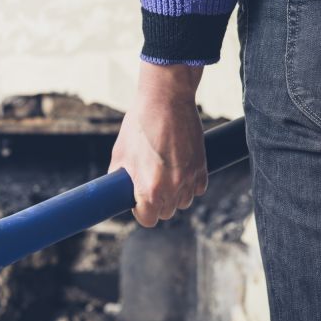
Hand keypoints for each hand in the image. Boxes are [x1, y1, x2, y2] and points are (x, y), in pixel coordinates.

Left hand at [108, 61, 207, 226]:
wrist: (166, 100)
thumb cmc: (139, 125)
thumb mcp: (120, 154)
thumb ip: (119, 179)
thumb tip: (118, 192)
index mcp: (149, 189)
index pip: (148, 220)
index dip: (141, 212)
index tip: (138, 202)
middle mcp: (172, 188)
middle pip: (166, 212)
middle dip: (157, 203)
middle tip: (149, 185)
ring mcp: (189, 178)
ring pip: (183, 203)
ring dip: (174, 195)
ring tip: (164, 175)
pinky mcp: (202, 167)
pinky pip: (197, 189)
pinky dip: (189, 184)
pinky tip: (179, 169)